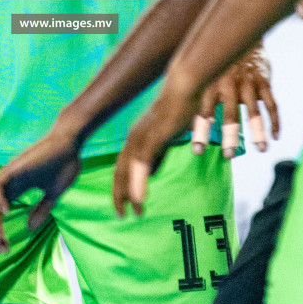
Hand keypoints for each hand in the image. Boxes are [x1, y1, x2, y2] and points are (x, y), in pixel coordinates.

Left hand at [0, 129, 83, 252]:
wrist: (71, 143)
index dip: (0, 231)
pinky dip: (0, 198)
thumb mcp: (53, 193)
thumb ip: (42, 209)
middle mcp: (11, 183)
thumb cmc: (64, 164)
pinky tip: (6, 212)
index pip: (1, 213)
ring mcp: (12, 175)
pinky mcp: (15, 168)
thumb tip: (29, 227)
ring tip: (0, 238)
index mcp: (19, 189)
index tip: (4, 249)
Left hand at [112, 79, 199, 217]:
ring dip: (127, 193)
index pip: (121, 167)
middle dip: (118, 194)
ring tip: (130, 212)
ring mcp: (141, 138)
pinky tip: (139, 199)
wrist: (184, 88)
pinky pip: (142, 164)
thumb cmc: (178, 110)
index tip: (122, 205)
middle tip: (121, 215)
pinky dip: (138, 182)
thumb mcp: (165, 137)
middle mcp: (134, 138)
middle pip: (119, 171)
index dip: (120, 187)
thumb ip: (158, 154)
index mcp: (136, 138)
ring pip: (128, 170)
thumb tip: (152, 173)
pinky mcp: (153, 137)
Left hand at [191, 45, 279, 156]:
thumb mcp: (205, 78)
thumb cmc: (217, 66)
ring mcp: (247, 83)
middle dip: (229, 135)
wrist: (239, 37)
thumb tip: (184, 126)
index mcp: (210, 85)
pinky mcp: (263, 82)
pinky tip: (275, 136)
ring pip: (254, 110)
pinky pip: (271, 104)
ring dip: (258, 131)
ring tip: (262, 150)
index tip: (198, 151)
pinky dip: (274, 121)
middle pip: (229, 113)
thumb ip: (199, 101)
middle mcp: (228, 85)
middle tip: (229, 155)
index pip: (203, 112)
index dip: (200, 132)